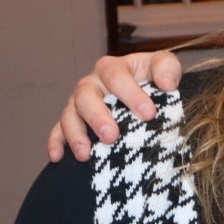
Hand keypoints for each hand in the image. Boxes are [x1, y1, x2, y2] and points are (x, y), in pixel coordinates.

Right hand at [47, 51, 182, 161]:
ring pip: (69, 115)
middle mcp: (92, 84)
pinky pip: (58, 131)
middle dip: (97, 117)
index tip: (149, 114)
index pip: (117, 77)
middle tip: (111, 136)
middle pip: (85, 96)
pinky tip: (57, 158)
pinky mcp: (73, 121)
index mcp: (112, 68)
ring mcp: (79, 103)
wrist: (145, 92)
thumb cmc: (153, 78)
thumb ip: (168, 69)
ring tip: (86, 154)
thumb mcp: (164, 66)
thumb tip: (168, 84)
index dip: (132, 95)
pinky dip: (55, 143)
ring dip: (75, 135)